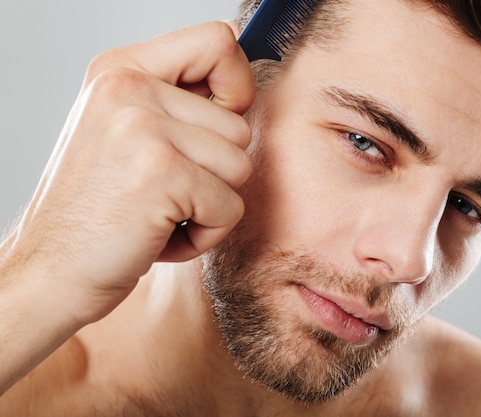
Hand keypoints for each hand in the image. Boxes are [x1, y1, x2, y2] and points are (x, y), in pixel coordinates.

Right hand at [5, 22, 254, 322]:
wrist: (48, 272)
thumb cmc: (97, 209)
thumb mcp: (123, 132)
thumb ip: (176, 101)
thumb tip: (240, 79)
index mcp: (122, 70)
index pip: (218, 43)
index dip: (236, 88)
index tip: (216, 124)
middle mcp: (129, 88)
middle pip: (240, 125)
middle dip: (215, 173)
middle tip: (166, 192)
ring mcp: (143, 129)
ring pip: (240, 167)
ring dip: (210, 205)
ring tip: (161, 213)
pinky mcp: (162, 175)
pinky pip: (230, 207)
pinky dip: (205, 234)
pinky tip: (159, 237)